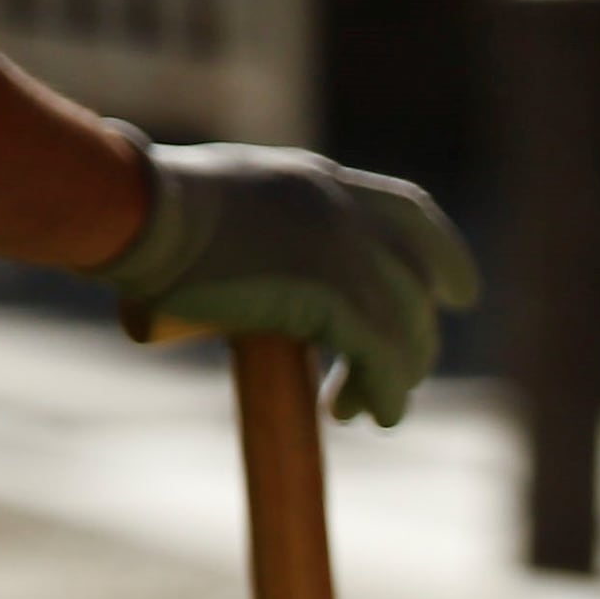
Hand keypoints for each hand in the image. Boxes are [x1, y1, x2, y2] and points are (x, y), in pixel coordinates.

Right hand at [99, 134, 481, 424]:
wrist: (140, 213)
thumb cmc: (148, 217)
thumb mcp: (224, 209)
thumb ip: (263, 235)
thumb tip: (255, 277)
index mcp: (320, 182)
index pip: (411, 213)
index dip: (443, 258)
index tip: (460, 295)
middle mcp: (345, 210)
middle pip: (414, 285)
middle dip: (411, 341)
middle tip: (381, 385)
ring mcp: (344, 250)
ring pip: (404, 328)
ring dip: (393, 378)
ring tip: (363, 412)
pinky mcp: (334, 295)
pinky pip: (383, 358)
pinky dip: (385, 394)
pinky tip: (370, 416)